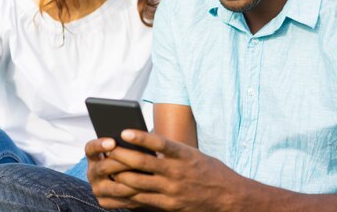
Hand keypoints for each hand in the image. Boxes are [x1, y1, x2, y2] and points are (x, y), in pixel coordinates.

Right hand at [86, 136, 148, 209]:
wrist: (136, 181)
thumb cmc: (131, 159)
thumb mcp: (125, 149)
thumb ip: (125, 144)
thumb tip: (135, 135)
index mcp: (93, 156)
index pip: (90, 148)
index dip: (100, 145)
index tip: (113, 142)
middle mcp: (92, 172)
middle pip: (104, 167)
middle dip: (122, 163)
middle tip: (139, 160)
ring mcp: (97, 188)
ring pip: (114, 186)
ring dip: (132, 180)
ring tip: (147, 175)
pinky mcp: (105, 202)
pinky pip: (120, 199)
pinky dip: (134, 194)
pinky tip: (146, 188)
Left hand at [87, 130, 241, 210]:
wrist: (229, 197)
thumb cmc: (208, 170)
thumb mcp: (192, 154)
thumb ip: (169, 151)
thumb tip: (143, 145)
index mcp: (184, 155)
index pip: (159, 143)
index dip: (141, 137)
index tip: (124, 131)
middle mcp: (177, 172)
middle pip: (143, 163)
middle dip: (122, 156)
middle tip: (107, 149)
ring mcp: (173, 190)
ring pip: (139, 182)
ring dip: (120, 174)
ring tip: (108, 167)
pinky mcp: (170, 205)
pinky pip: (144, 199)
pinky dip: (129, 192)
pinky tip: (119, 186)